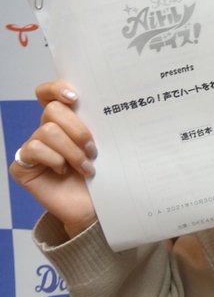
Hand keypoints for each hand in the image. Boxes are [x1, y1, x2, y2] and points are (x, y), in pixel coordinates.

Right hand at [9, 81, 97, 237]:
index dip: (57, 89)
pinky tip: (64, 172)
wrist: (94, 207)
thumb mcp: (105, 145)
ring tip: (86, 167)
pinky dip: (55, 160)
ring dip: (72, 150)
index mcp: (65, 120)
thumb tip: (107, 104)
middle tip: (93, 149)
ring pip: (48, 131)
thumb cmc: (101, 174)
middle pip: (53, 111)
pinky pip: (34, 150)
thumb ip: (98, 125)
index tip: (76, 98)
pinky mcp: (22, 165)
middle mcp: (46, 130)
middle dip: (78, 130)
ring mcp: (32, 147)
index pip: (49, 93)